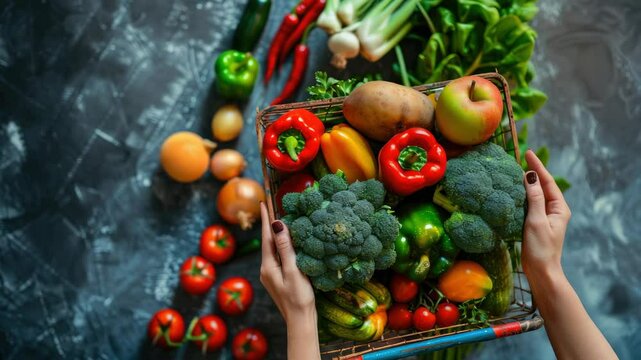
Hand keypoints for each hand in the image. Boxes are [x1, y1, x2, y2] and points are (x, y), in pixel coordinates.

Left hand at [259, 202, 315, 323]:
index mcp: (268, 266)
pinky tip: (287, 241)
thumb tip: (277, 224)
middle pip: (268, 241)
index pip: (266, 236)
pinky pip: (278, 256)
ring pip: (273, 248)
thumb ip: (286, 248)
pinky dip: (282, 244)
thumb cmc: (298, 298)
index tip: (263, 202)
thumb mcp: (293, 271)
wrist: (300, 322)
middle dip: (269, 223)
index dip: (266, 218)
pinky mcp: (279, 278)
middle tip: (270, 204)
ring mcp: (272, 274)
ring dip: (275, 233)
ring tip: (278, 217)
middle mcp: (266, 269)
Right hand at [522, 150, 571, 282]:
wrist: (541, 272)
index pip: (547, 181)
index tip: (527, 153)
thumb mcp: (536, 220)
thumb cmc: (540, 248)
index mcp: (559, 208)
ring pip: (535, 194)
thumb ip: (534, 198)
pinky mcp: (536, 223)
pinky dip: (522, 195)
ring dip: (526, 183)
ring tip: (515, 171)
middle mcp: (554, 210)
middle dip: (532, 172)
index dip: (537, 166)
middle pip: (542, 186)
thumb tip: (529, 176)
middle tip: (520, 158)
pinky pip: (529, 204)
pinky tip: (512, 192)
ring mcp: (545, 217)